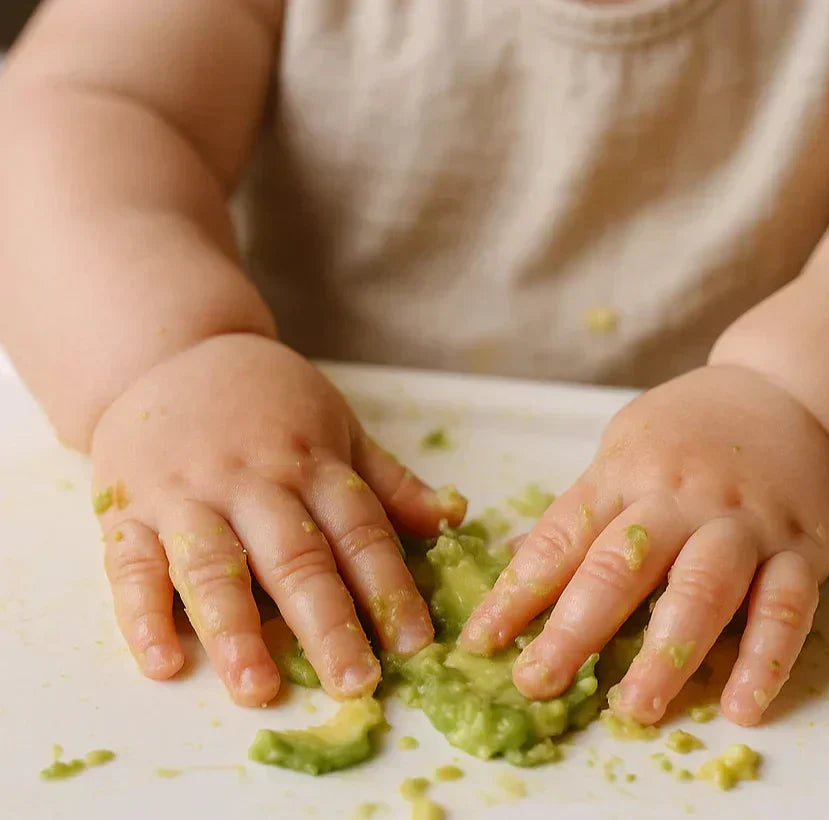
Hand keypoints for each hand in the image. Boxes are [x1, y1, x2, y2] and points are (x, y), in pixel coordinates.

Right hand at [92, 334, 464, 705]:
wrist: (167, 352)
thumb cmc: (266, 400)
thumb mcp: (336, 425)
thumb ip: (387, 480)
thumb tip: (454, 518)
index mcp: (309, 462)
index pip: (358, 532)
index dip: (388, 588)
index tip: (416, 643)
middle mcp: (251, 481)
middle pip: (294, 557)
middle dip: (327, 624)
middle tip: (354, 685)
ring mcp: (185, 495)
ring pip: (212, 566)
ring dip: (234, 630)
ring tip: (257, 688)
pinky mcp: (126, 510)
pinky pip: (132, 566)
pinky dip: (142, 616)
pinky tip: (162, 663)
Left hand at [460, 365, 828, 725]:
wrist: (796, 393)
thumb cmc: (695, 429)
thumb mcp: (627, 446)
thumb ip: (584, 509)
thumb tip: (517, 563)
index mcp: (627, 471)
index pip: (564, 536)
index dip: (519, 590)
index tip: (482, 640)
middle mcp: (682, 497)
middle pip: (622, 565)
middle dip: (574, 629)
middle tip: (535, 682)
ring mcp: (743, 524)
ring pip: (703, 590)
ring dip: (667, 654)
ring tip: (633, 708)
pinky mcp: (801, 549)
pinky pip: (785, 607)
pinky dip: (765, 660)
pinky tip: (742, 707)